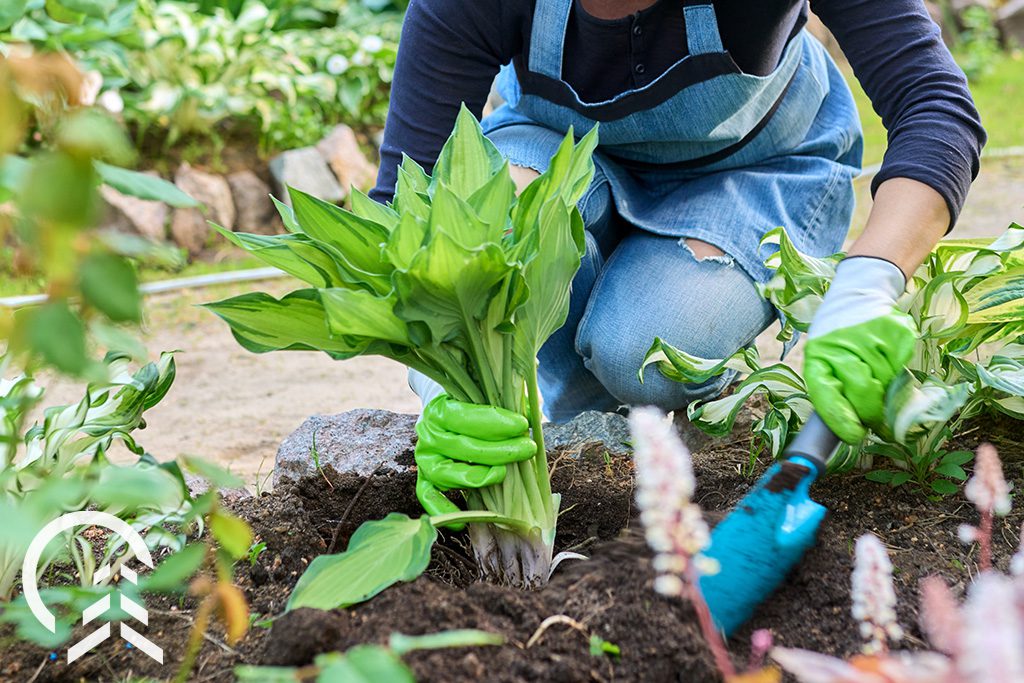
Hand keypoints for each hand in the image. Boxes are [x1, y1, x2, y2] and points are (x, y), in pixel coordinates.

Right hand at [414, 395, 536, 526]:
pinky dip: (444, 510)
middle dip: (500, 450)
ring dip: (478, 478)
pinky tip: (467, 518)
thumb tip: (532, 414)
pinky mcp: (425, 479)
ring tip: (504, 474)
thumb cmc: (473, 403)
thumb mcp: (488, 394)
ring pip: (447, 474)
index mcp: (439, 410)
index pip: (465, 417)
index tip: (522, 425)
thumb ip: (508, 401)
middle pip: (463, 448)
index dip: (495, 422)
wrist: (446, 411)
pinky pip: (429, 498)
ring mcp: (425, 459)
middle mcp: (428, 435)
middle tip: (528, 448)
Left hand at [804, 257, 917, 443]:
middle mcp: (843, 346)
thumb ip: (832, 388)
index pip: (826, 395)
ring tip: (875, 375)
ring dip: (884, 390)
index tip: (853, 436)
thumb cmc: (837, 335)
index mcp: (817, 355)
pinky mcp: (897, 333)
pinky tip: (885, 358)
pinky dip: (896, 371)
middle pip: (863, 394)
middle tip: (873, 420)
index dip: (841, 419)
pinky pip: (901, 367)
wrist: (860, 291)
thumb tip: (847, 428)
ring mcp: (873, 338)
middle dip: (869, 412)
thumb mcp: (823, 357)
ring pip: (885, 384)